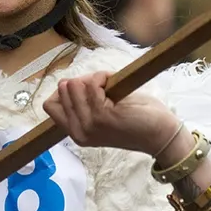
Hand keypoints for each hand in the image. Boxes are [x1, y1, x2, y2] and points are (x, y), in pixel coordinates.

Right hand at [44, 72, 179, 156]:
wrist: (160, 134)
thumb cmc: (134, 119)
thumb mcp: (100, 114)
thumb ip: (82, 103)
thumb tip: (68, 83)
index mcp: (76, 132)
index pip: (50, 105)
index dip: (66, 91)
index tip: (87, 91)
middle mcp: (78, 132)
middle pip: (63, 90)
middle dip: (82, 81)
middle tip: (104, 89)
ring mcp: (89, 125)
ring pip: (75, 85)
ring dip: (94, 78)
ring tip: (111, 88)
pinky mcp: (102, 116)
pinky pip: (92, 83)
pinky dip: (104, 77)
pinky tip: (115, 85)